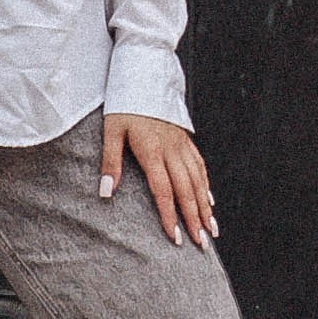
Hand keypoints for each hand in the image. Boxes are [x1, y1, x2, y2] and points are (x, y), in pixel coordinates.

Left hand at [100, 112, 216, 247]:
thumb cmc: (124, 104)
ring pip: (197, 180)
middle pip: (186, 190)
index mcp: (152, 151)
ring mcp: (181, 144)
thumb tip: (105, 193)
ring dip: (205, 207)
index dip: (170, 216)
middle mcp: (172, 150)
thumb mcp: (111, 130)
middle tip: (202, 244)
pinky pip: (200, 165)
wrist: (144, 74)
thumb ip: (111, 162)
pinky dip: (206, 185)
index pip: (164, 191)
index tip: (176, 238)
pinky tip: (210, 200)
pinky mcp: (185, 138)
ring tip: (212, 230)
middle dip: (195, 219)